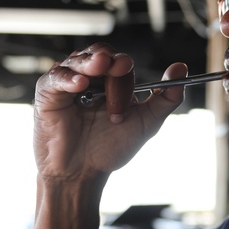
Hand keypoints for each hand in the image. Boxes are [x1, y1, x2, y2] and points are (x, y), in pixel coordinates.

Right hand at [32, 42, 186, 183]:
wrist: (83, 174)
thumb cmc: (110, 149)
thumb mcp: (146, 122)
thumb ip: (166, 97)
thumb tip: (181, 67)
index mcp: (111, 81)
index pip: (119, 63)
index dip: (125, 71)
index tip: (133, 82)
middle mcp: (89, 78)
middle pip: (99, 54)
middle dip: (110, 61)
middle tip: (119, 66)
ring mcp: (66, 84)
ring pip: (77, 61)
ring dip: (90, 62)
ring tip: (100, 66)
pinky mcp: (47, 94)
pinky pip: (54, 78)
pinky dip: (67, 78)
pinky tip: (79, 84)